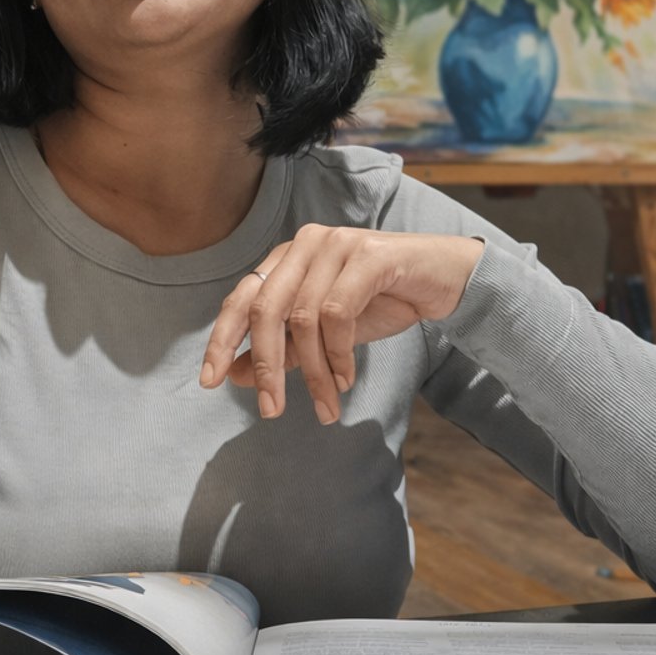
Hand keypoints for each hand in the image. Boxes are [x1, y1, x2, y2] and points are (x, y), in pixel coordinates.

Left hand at [197, 226, 484, 423]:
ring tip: (326, 402)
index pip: (241, 299)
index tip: (210, 382)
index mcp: (285, 259)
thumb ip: (282, 350)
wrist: (445, 280)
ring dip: (313, 370)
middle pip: (265, 310)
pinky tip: (347, 377)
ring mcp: (334, 245)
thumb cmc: (380, 302)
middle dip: (266, 366)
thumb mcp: (323, 335)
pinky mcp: (368, 255)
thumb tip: (234, 375)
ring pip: (304, 319)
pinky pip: (337, 314)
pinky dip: (338, 354)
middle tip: (271, 409)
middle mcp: (304, 245)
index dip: (222, 341)